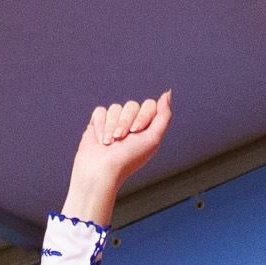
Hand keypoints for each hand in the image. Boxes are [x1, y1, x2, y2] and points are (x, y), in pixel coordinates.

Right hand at [62, 92, 171, 223]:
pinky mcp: (98, 123)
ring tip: (108, 143)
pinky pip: (100, 111)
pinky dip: (100, 126)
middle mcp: (132, 124)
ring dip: (111, 127)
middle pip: (131, 105)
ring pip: (115, 108)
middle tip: (120, 139)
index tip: (136, 132)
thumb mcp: (153, 139)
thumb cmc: (128, 159)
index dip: (142, 116)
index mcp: (147, 128)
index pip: (149, 105)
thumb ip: (164, 116)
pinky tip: (100, 140)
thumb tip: (167, 94)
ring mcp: (114, 123)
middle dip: (125, 123)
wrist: (100, 170)